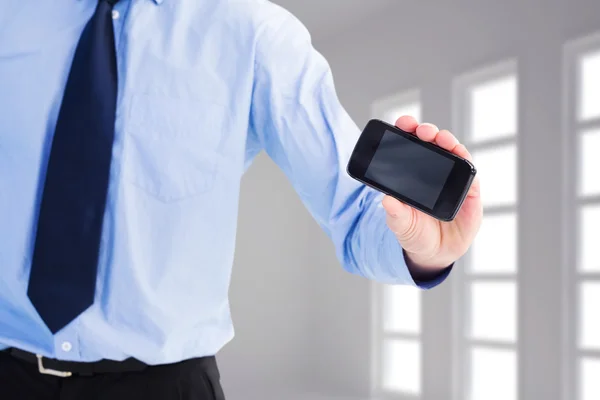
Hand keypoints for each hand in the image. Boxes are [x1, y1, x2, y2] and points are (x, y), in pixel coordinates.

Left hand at [382, 116, 482, 272]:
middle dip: (427, 132)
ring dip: (447, 141)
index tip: (403, 123)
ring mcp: (452, 178)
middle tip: (422, 131)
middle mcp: (432, 171)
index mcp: (412, 174)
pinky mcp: (469, 190)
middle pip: (431, 143)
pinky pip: (468, 170)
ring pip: (452, 152)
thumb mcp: (401, 225)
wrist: (436, 253)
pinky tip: (459, 153)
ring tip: (441, 138)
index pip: (409, 146)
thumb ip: (395, 214)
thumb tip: (386, 200)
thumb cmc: (415, 233)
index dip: (407, 131)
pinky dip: (464, 159)